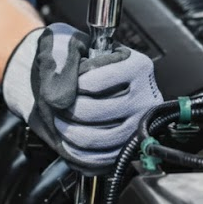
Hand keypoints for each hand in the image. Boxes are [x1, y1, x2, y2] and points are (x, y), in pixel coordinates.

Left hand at [2, 23, 162, 172]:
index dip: (72, 85)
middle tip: (56, 106)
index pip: (94, 81)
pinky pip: (102, 156)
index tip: (68, 83)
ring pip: (97, 137)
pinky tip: (69, 139)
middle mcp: (145, 96)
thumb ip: (72, 54)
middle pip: (93, 111)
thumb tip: (59, 80)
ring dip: (70, 132)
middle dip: (67, 110)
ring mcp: (140, 124)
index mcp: (138, 66)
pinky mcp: (131, 145)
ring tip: (59, 121)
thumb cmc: (94, 63)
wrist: (110, 81)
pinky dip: (79, 151)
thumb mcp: (87, 47)